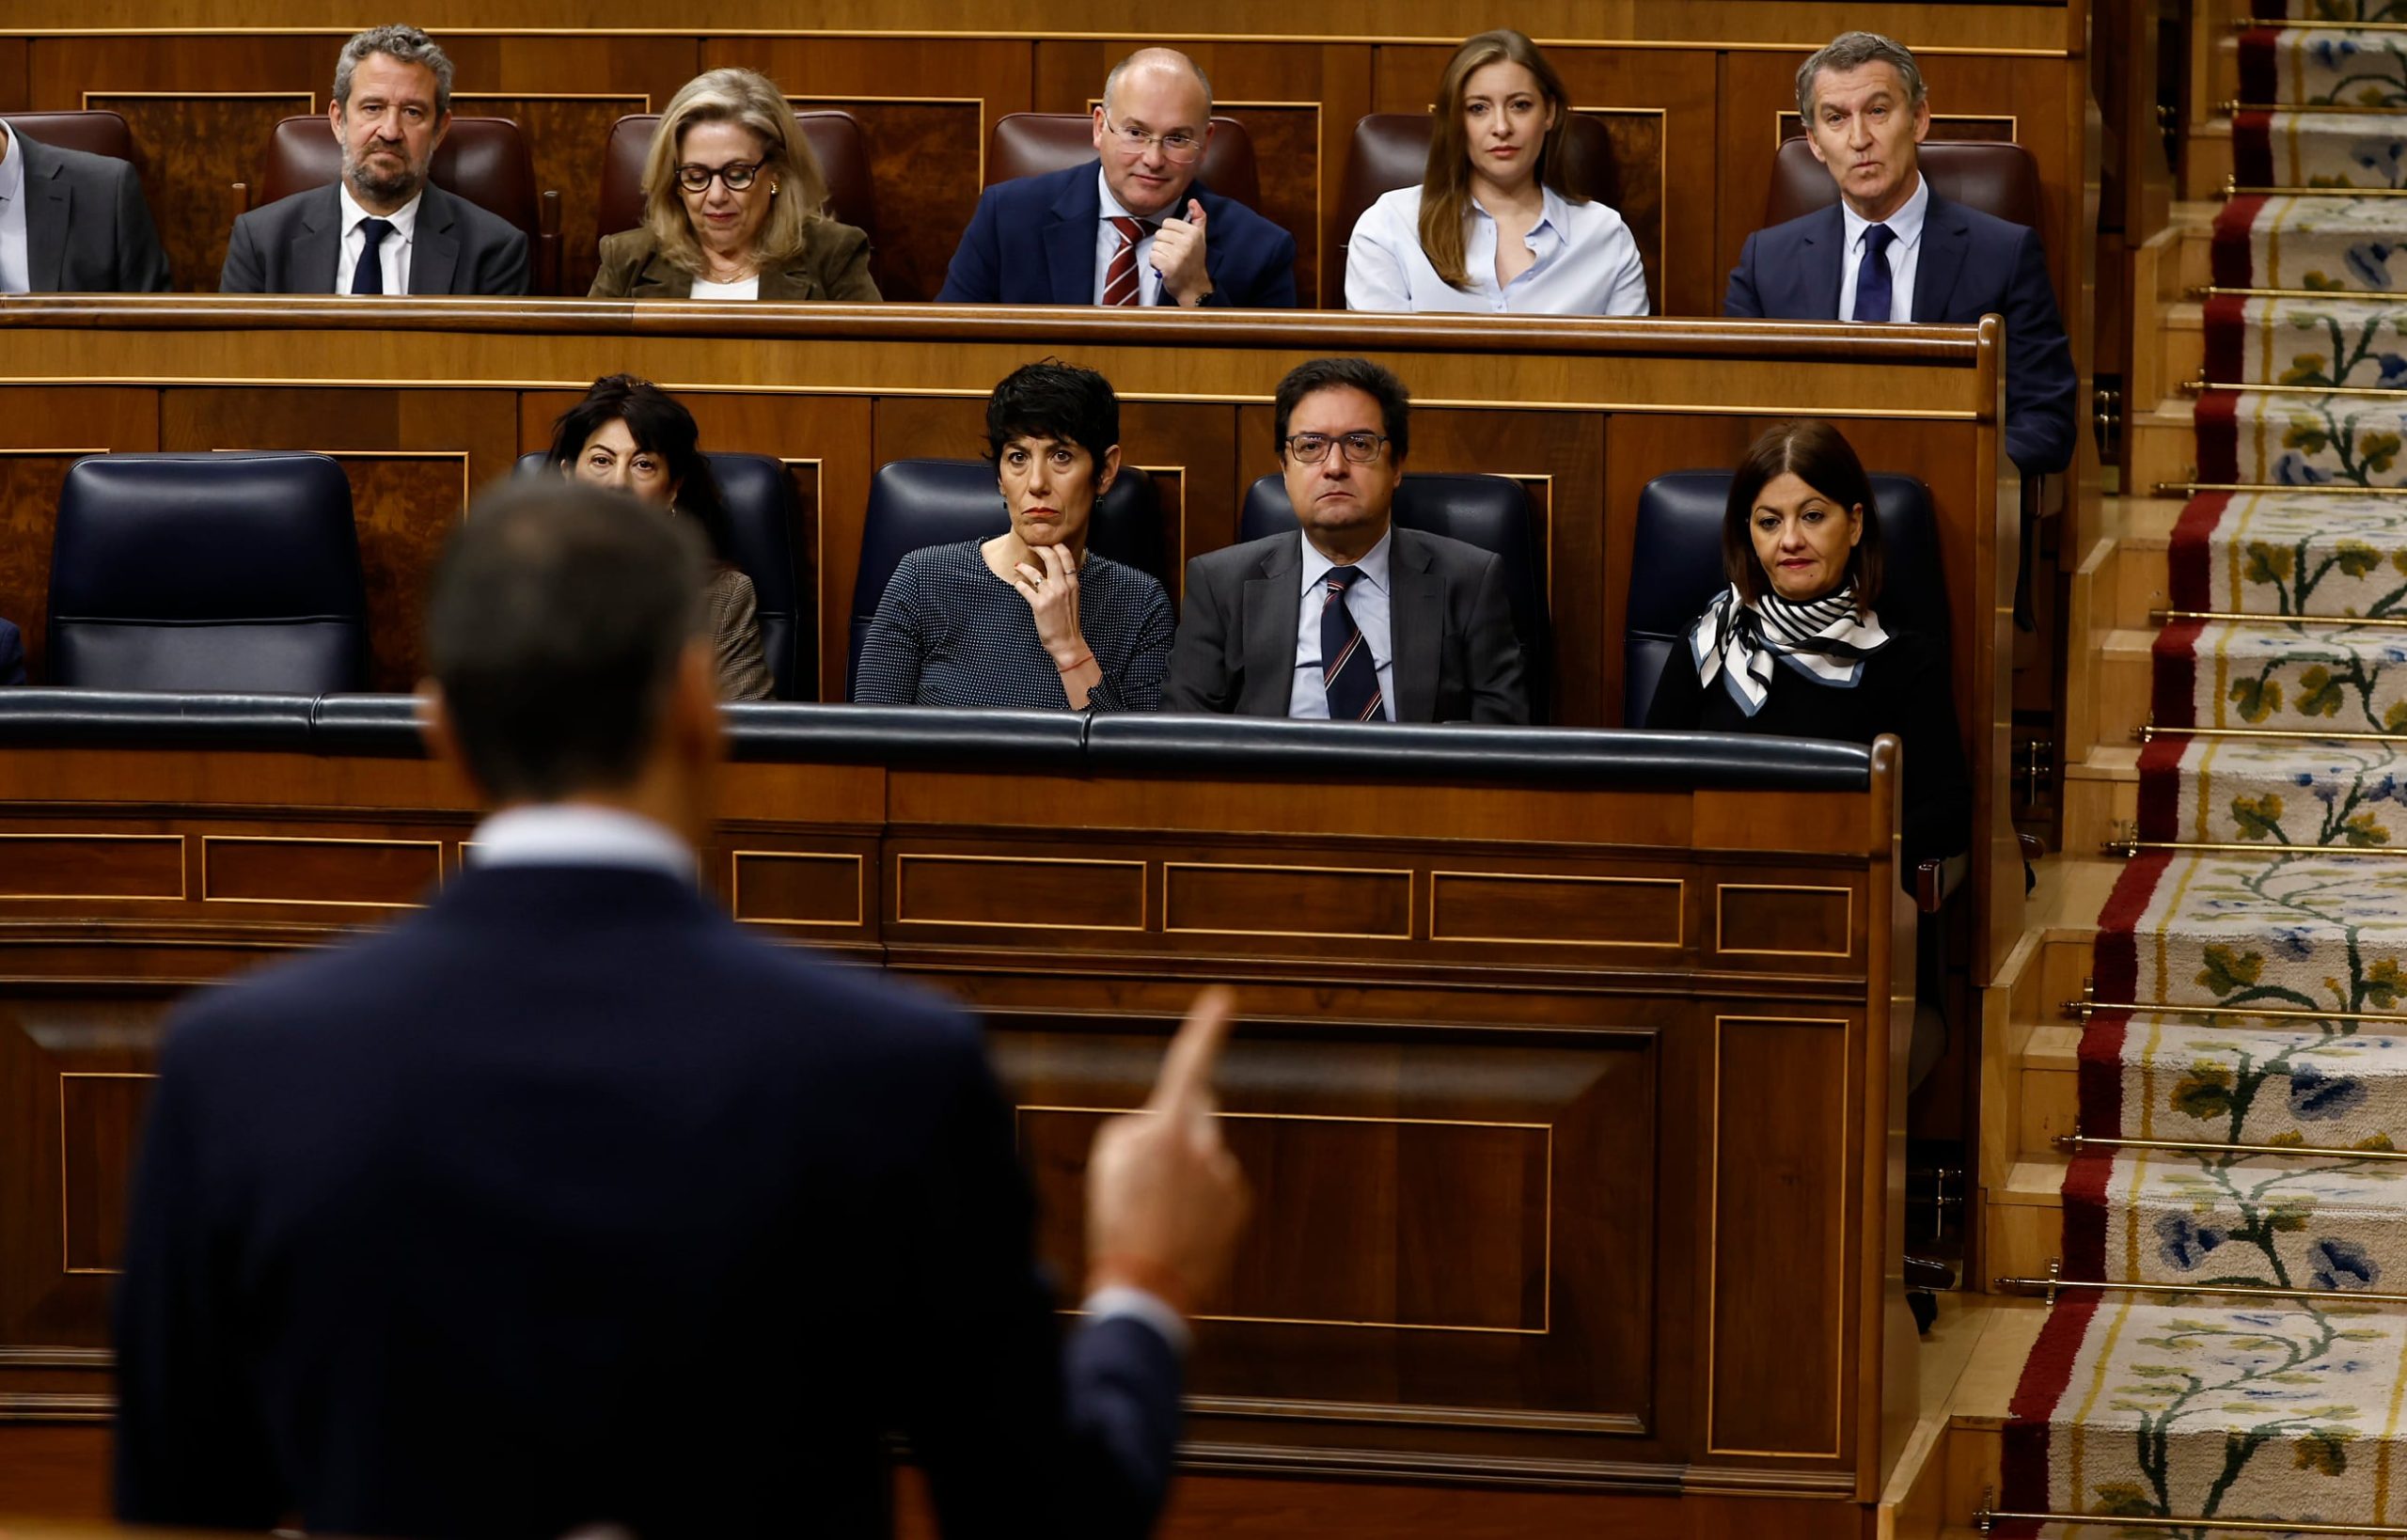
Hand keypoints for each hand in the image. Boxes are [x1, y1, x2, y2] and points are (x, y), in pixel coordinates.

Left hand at [1010, 541, 1086, 664]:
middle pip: (1051, 557)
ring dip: (1023, 567)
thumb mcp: (1074, 598)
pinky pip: (1025, 589)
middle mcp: (1063, 586)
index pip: (1066, 556)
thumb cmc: (1069, 622)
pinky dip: (1019, 585)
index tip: (1048, 543)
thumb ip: (1067, 583)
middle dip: (1039, 548)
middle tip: (1031, 546)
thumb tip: (1057, 571)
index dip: (1056, 546)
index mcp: (1073, 584)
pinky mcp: (1039, 605)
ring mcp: (1050, 595)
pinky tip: (1017, 585)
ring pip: (1034, 572)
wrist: (1067, 642)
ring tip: (1018, 566)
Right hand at [1084, 987, 1249, 1316]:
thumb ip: (1140, 1127)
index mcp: (1169, 1127)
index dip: (1206, 1028)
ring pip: (1204, 1157)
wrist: (1146, 1287)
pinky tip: (1177, 1228)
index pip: (1190, 1064)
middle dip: (1178, 1127)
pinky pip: (1216, 1187)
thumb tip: (1166, 1126)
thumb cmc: (1117, 1218)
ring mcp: (1227, 1175)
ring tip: (1156, 1213)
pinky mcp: (1238, 1204)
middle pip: (1195, 1116)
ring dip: (1184, 1173)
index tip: (1224, 999)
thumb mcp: (1109, 1158)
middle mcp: (1207, 1145)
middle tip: (1146, 1174)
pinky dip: (1199, 1200)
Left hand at [1150, 199, 1212, 306]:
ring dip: (1159, 255)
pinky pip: (1152, 256)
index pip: (1167, 223)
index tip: (1178, 244)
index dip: (1169, 234)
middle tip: (1174, 255)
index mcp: (1194, 233)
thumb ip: (1198, 218)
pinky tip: (1165, 268)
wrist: (1194, 288)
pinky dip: (1156, 264)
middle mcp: (1187, 242)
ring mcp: (1178, 254)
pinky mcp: (1169, 266)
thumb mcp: (1200, 238)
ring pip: (1155, 245)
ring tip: (1170, 261)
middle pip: (1160, 234)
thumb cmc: (1194, 263)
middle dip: (1163, 245)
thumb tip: (1193, 201)